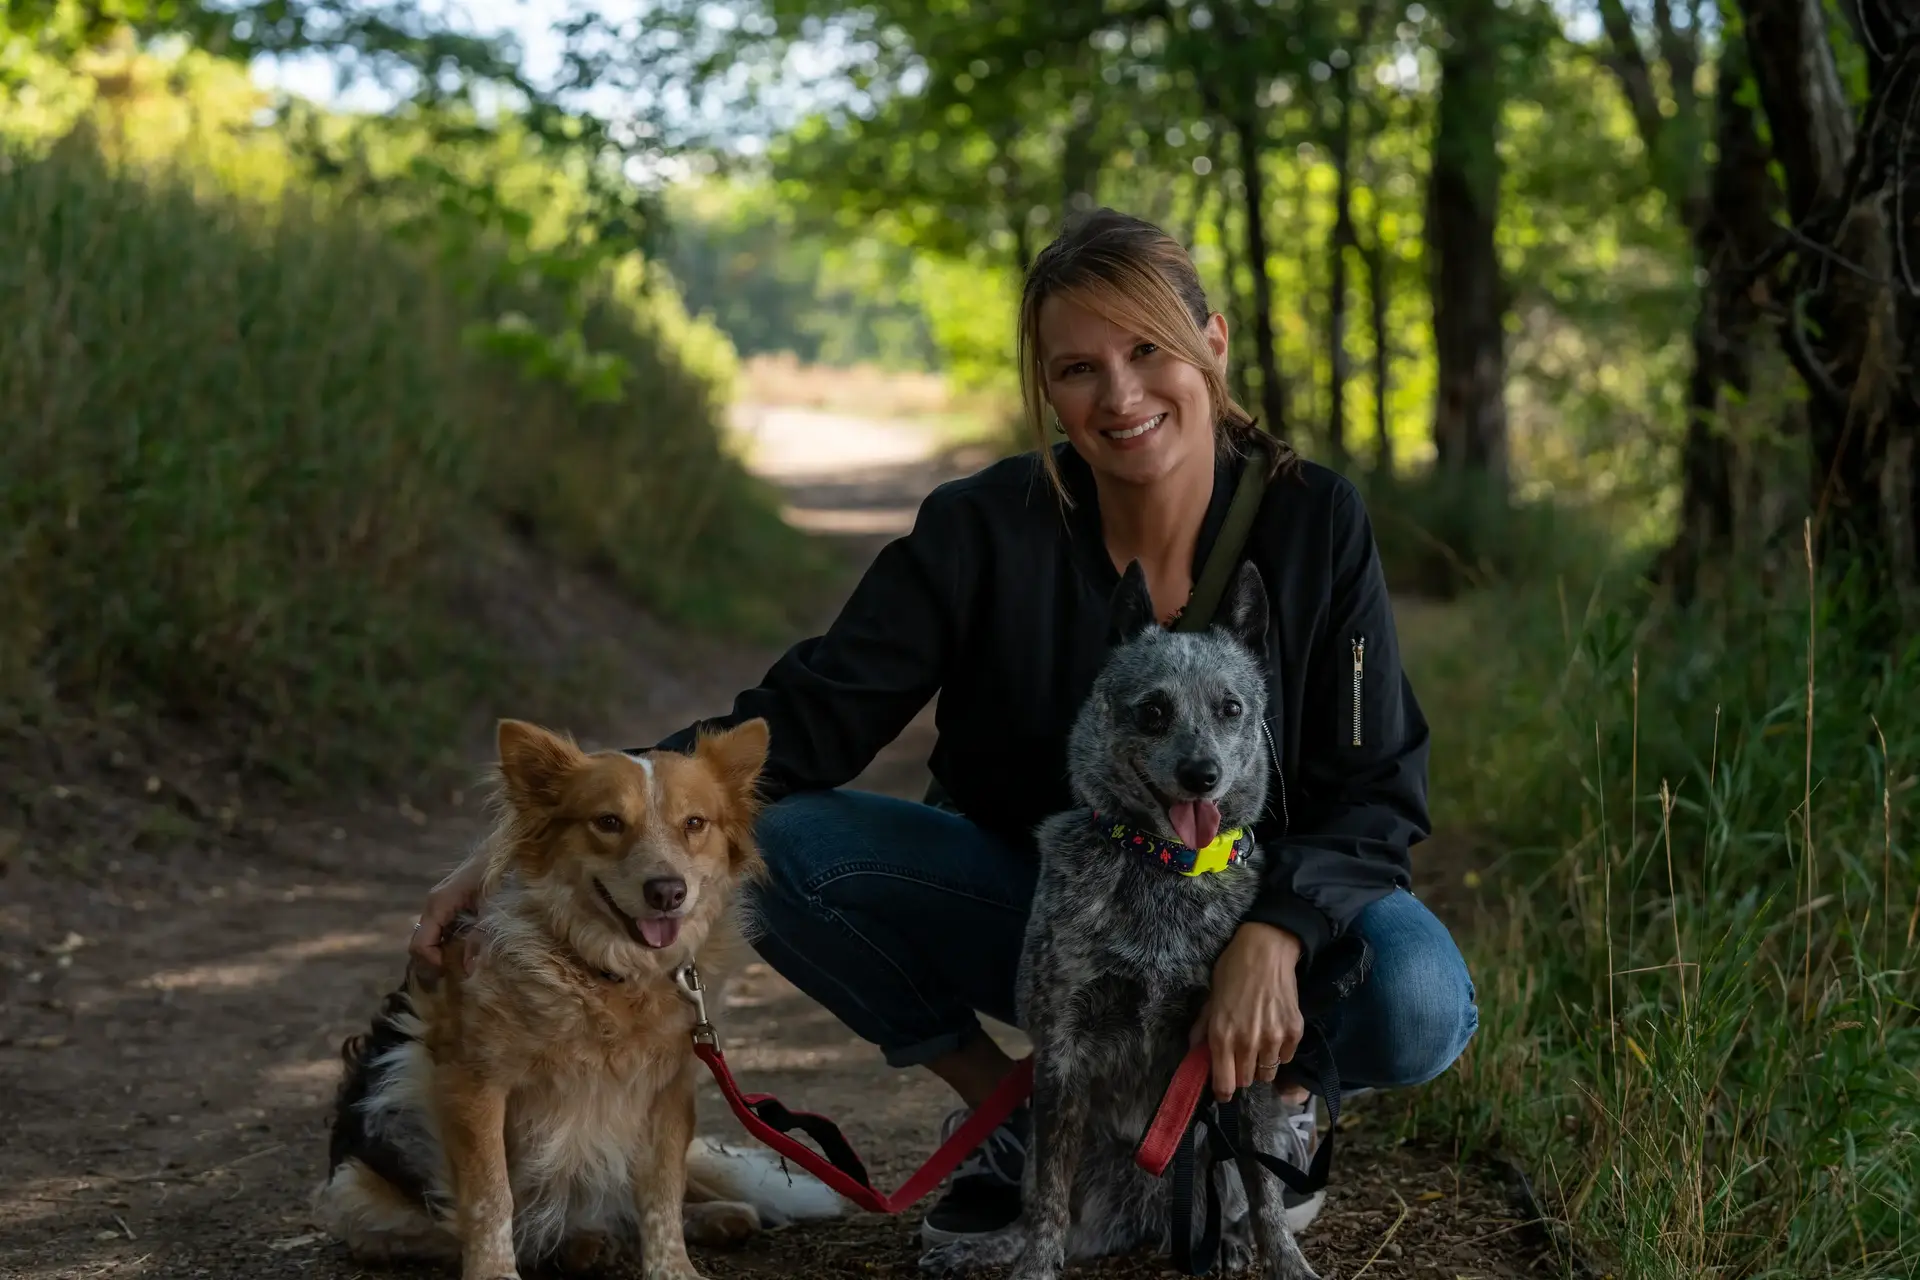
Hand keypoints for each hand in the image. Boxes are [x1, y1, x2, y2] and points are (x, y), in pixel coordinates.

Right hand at [410, 853, 486, 976]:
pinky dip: (445, 945)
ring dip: (439, 955)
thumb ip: (478, 939)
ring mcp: (437, 905)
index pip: (420, 945)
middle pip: (419, 944)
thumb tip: (468, 971)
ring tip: (460, 965)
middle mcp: (432, 905)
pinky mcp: (446, 906)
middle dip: (433, 963)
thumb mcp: (491, 911)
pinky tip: (464, 951)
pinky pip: (438, 931)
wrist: (503, 851)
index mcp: (438, 905)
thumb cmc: (498, 876)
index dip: (432, 963)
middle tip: (456, 974)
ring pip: (427, 939)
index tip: (452, 971)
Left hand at [1191, 922, 1303, 1101]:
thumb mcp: (1210, 1000)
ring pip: (1267, 1072)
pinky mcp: (1294, 1032)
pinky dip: (1280, 1052)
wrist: (1265, 951)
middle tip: (1241, 1056)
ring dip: (1261, 1064)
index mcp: (1222, 1036)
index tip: (1224, 1090)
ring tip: (1258, 1043)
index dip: (1223, 1091)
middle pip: (1246, 1080)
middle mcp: (1248, 1042)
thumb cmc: (1232, 971)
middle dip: (1241, 1072)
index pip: (1224, 1084)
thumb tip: (1195, 1053)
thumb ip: (1203, 1029)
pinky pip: (1286, 1058)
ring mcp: (1273, 1039)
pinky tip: (1274, 1032)